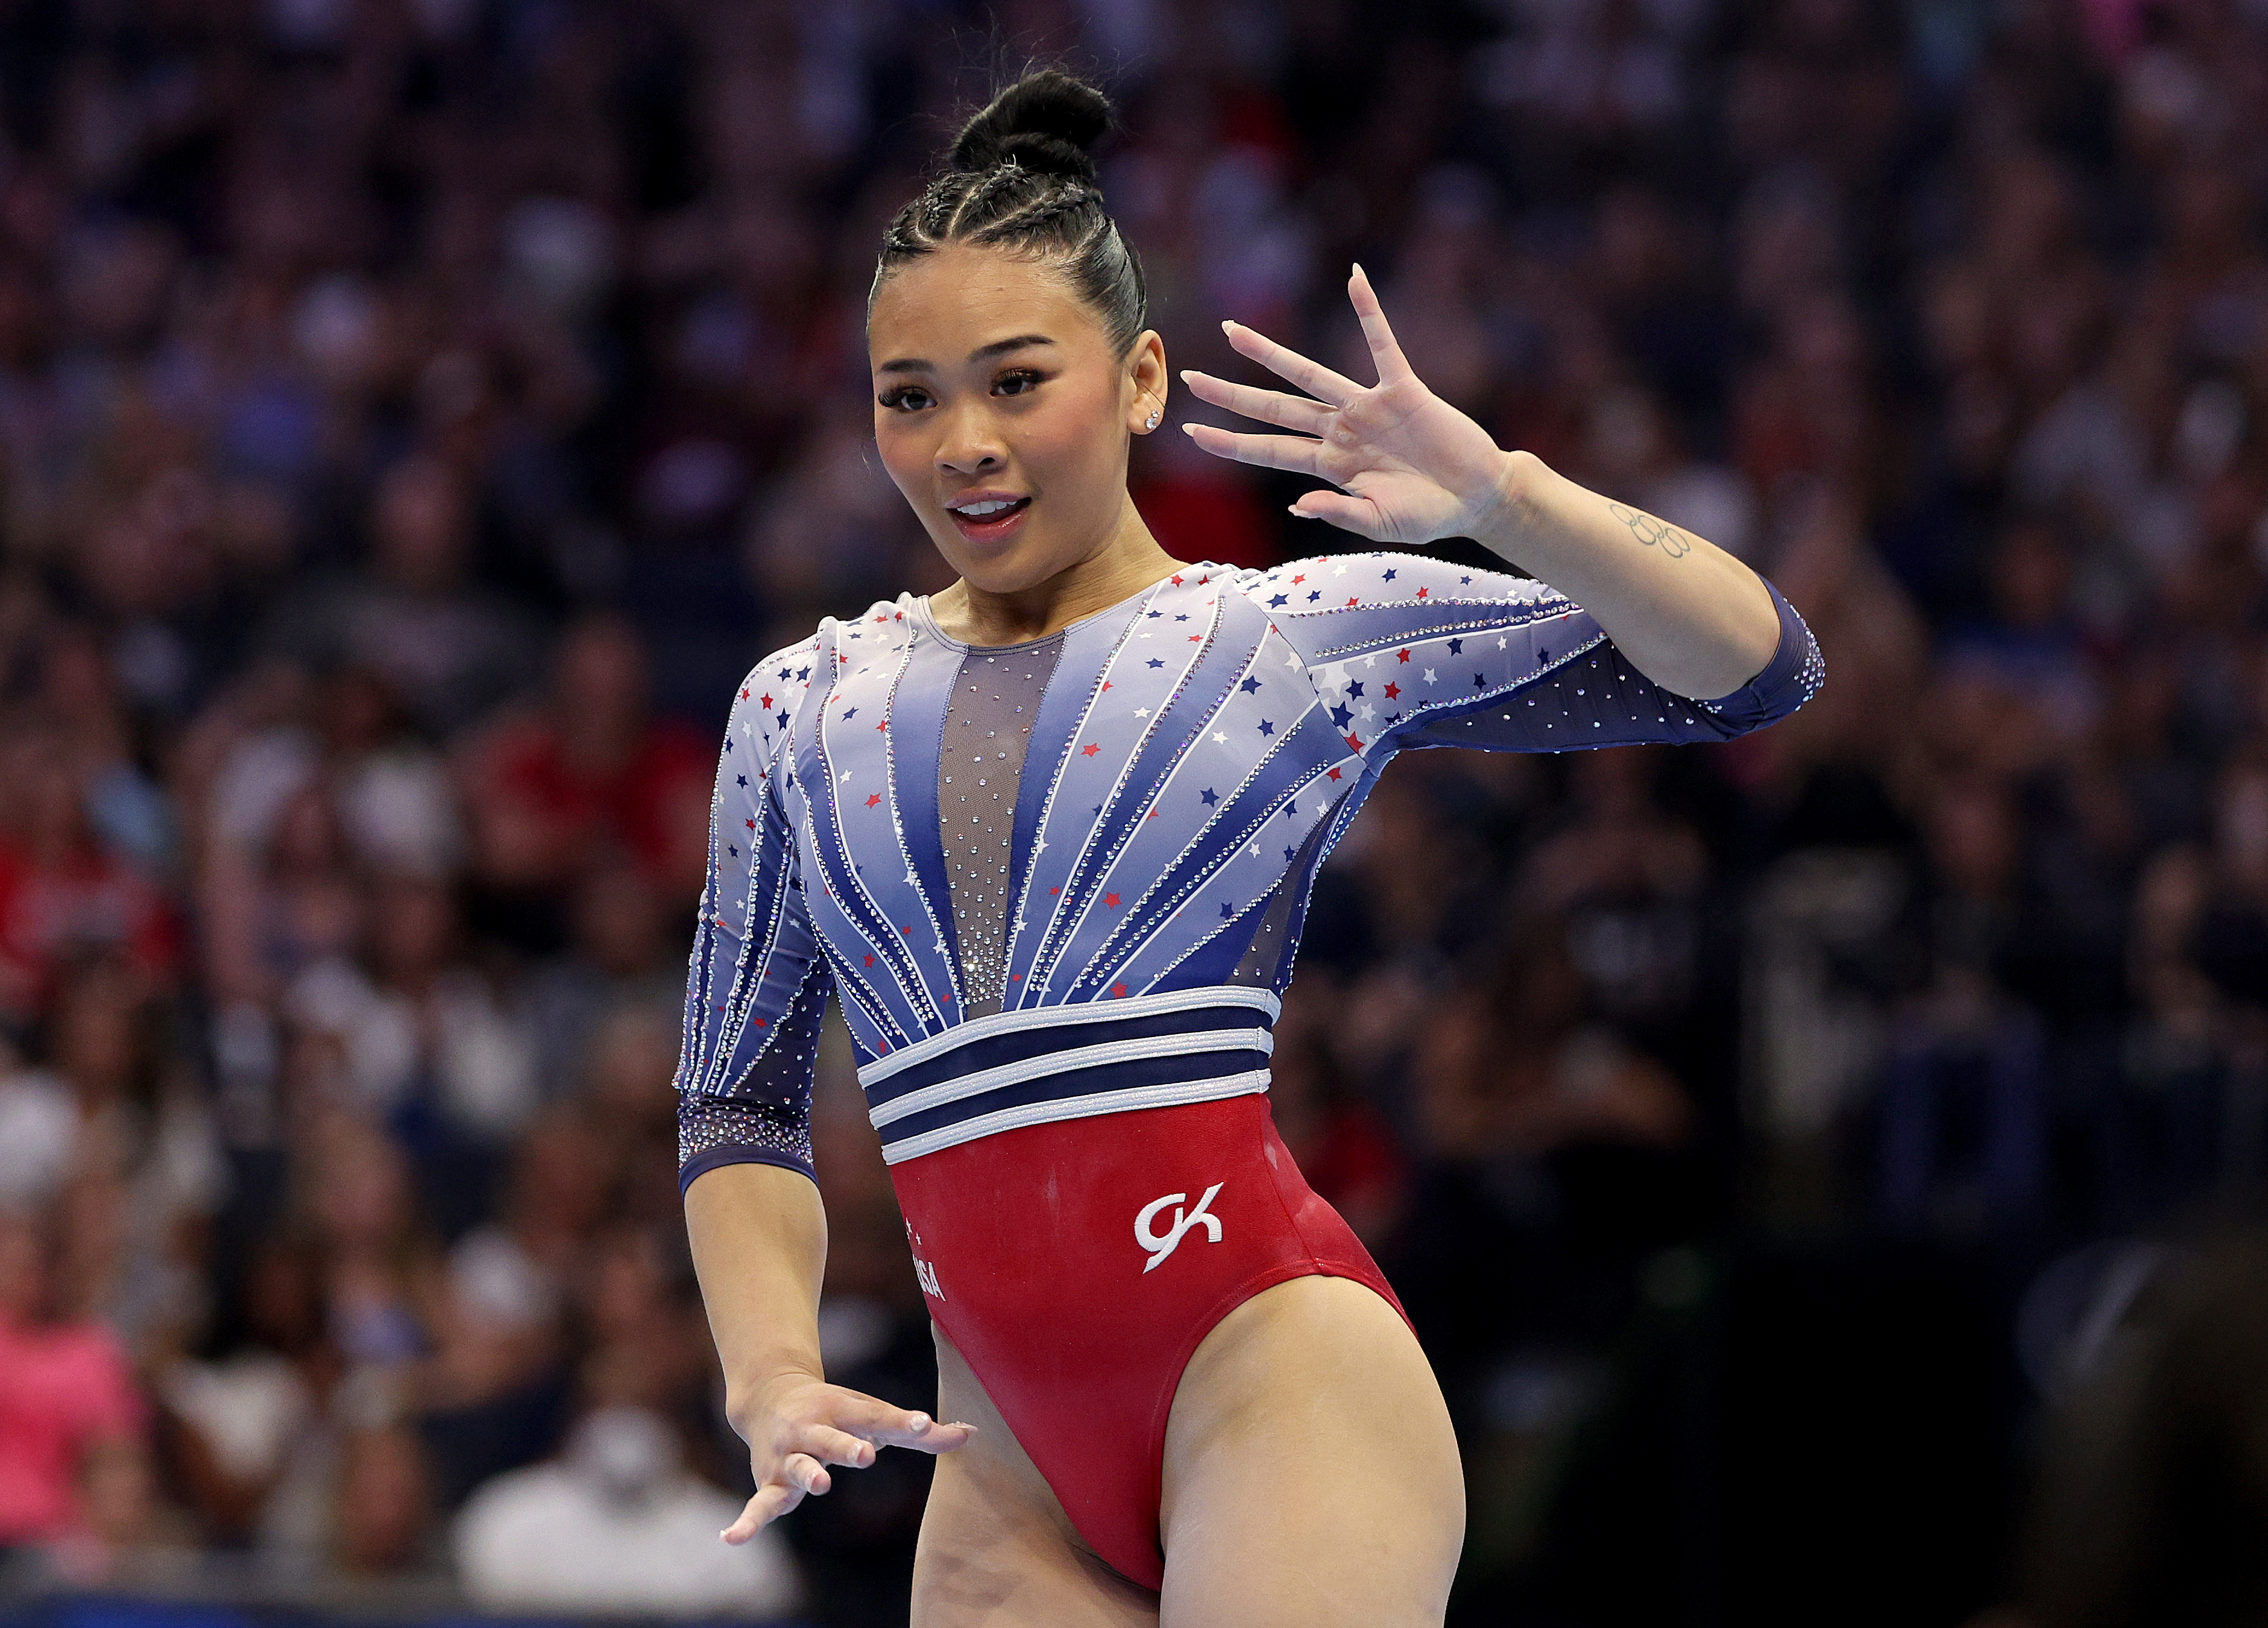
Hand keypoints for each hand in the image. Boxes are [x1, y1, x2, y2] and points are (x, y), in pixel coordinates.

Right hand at [721, 1376, 974, 1541]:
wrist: (770, 1397)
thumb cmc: (837, 1412)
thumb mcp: (873, 1414)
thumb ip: (918, 1432)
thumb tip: (972, 1434)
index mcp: (844, 1410)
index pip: (877, 1416)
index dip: (903, 1422)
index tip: (925, 1425)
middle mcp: (814, 1429)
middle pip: (833, 1438)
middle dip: (848, 1446)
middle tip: (867, 1453)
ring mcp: (789, 1457)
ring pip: (798, 1467)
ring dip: (808, 1475)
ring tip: (819, 1484)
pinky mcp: (769, 1484)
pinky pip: (758, 1506)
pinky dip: (745, 1523)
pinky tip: (731, 1538)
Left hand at [1180, 265, 1517, 545]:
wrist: (1477, 498)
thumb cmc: (1428, 514)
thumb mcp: (1380, 523)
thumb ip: (1339, 512)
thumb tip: (1296, 505)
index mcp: (1330, 465)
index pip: (1268, 451)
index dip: (1230, 442)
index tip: (1190, 433)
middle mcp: (1340, 431)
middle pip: (1274, 408)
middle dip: (1232, 393)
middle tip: (1188, 376)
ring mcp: (1368, 407)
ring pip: (1310, 374)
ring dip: (1271, 354)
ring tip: (1233, 332)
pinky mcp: (1404, 389)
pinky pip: (1383, 344)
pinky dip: (1370, 313)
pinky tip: (1355, 280)